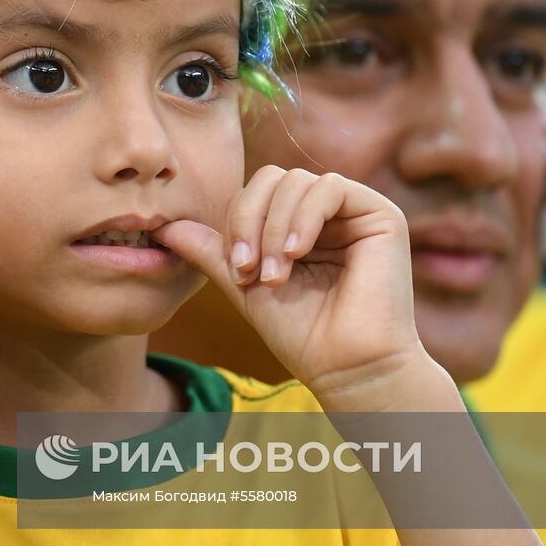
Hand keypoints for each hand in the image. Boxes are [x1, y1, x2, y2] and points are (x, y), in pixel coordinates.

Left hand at [154, 166, 433, 409]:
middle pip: (271, 179)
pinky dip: (303, 217)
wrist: (346, 366)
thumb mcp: (244, 285)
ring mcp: (354, 211)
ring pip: (296, 181)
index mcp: (296, 224)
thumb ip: (211, 252)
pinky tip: (296, 253)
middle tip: (247, 267)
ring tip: (274, 274)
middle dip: (248, 219)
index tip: (235, 269)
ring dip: (273, 228)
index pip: (254, 193)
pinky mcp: (379, 214)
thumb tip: (165, 227)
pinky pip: (330, 188)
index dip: (236, 222)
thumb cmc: (300, 333)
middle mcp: (326, 212)